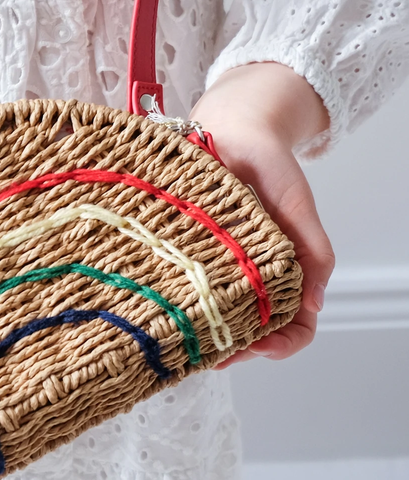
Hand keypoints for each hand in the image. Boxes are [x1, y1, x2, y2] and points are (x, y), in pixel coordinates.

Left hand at [188, 63, 334, 367]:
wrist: (231, 125)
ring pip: (210, 315)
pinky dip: (175, 302)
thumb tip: (312, 303)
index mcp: (279, 270)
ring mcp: (209, 264)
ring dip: (204, 333)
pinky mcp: (178, 248)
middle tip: (218, 354)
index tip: (264, 345)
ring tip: (189, 338)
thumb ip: (312, 252)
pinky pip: (177, 284)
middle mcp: (243, 273)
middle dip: (237, 349)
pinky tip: (165, 306)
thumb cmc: (267, 165)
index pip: (291, 325)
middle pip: (246, 331)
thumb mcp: (297, 208)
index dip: (281, 343)